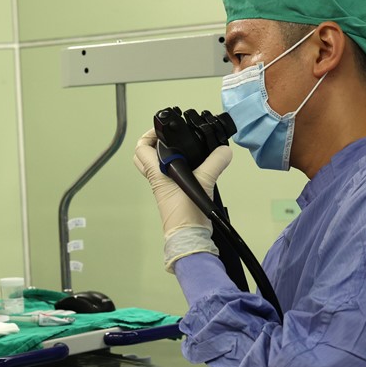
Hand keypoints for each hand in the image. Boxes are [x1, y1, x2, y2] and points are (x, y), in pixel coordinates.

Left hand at [133, 129, 232, 269]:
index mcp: (157, 173)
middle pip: (145, 156)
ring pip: (159, 166)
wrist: (190, 237)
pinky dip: (180, 167)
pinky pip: (172, 175)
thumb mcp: (203, 183)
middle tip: (169, 137)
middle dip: (153, 144)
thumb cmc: (187, 214)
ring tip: (184, 147)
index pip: (141, 149)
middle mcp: (158, 179)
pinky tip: (195, 166)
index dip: (149, 135)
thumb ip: (214, 164)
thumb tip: (224, 150)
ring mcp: (165, 187)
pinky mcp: (175, 194)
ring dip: (167, 155)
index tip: (163, 129)